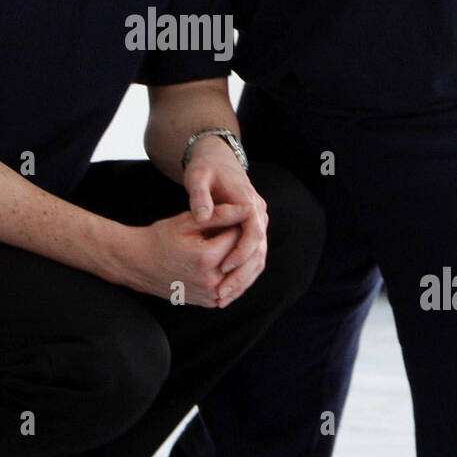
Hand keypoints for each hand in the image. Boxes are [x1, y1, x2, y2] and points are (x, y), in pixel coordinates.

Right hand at [124, 203, 254, 307]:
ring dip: (235, 258)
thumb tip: (247, 208)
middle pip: (241, 256)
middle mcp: (211, 281)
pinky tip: (219, 261)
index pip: (239, 236)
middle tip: (223, 230)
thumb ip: (219, 215)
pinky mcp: (209, 302)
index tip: (226, 218)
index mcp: (207, 258)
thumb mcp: (187, 222)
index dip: (235, 223)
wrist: (139, 264)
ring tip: (219, 245)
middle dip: (237, 241)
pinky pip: (230, 287)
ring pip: (239, 273)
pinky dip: (229, 273)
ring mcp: (210, 295)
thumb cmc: (161, 238)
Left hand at [184, 136, 267, 304]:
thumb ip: (200, 197)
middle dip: (242, 275)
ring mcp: (257, 223)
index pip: (252, 234)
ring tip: (224, 298)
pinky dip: (242, 274)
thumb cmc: (205, 168)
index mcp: (249, 202)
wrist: (216, 158)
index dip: (239, 253)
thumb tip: (202, 215)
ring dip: (243, 279)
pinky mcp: (251, 230)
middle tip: (223, 293)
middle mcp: (258, 214)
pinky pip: (252, 257)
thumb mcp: (197, 177)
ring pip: (258, 258)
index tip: (223, 268)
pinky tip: (227, 290)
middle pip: (258, 251)